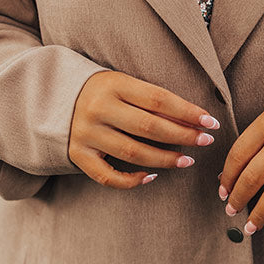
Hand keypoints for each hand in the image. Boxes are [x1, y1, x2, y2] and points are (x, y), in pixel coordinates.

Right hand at [68, 70, 219, 188]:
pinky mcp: (77, 155)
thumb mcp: (122, 83)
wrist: (52, 97)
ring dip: (165, 159)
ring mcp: (86, 133)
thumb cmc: (101, 91)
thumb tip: (193, 119)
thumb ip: (151, 99)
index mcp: (113, 84)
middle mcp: (98, 108)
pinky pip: (108, 175)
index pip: (159, 99)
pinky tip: (152, 177)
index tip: (211, 122)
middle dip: (183, 136)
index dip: (188, 112)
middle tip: (205, 141)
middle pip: (149, 127)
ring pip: (133, 152)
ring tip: (187, 160)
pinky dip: (132, 180)